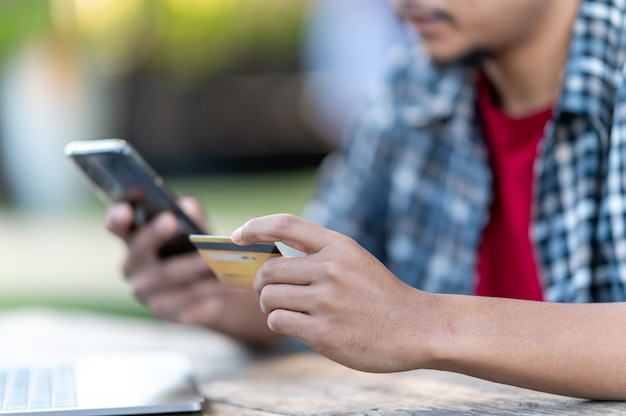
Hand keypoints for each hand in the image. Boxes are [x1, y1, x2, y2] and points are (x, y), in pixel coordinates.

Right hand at [104, 195, 277, 344]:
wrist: (209, 284)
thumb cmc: (193, 246)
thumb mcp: (192, 224)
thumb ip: (188, 211)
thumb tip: (187, 206)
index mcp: (134, 238)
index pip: (115, 225)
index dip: (117, 217)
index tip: (125, 209)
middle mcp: (133, 266)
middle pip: (138, 252)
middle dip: (152, 236)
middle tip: (169, 220)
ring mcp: (147, 292)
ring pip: (169, 278)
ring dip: (194, 268)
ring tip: (217, 262)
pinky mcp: (166, 312)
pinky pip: (186, 303)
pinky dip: (208, 294)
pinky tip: (227, 287)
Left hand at [232, 214, 438, 371]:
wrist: (416, 328)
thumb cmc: (380, 295)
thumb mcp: (355, 261)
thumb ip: (318, 257)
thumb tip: (267, 264)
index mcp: (338, 246)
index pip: (285, 224)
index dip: (255, 227)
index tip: (237, 235)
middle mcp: (331, 269)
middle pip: (268, 269)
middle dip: (259, 283)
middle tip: (267, 291)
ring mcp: (326, 301)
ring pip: (269, 297)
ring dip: (269, 306)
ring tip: (283, 310)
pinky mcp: (323, 332)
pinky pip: (278, 321)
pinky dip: (279, 322)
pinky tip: (296, 325)